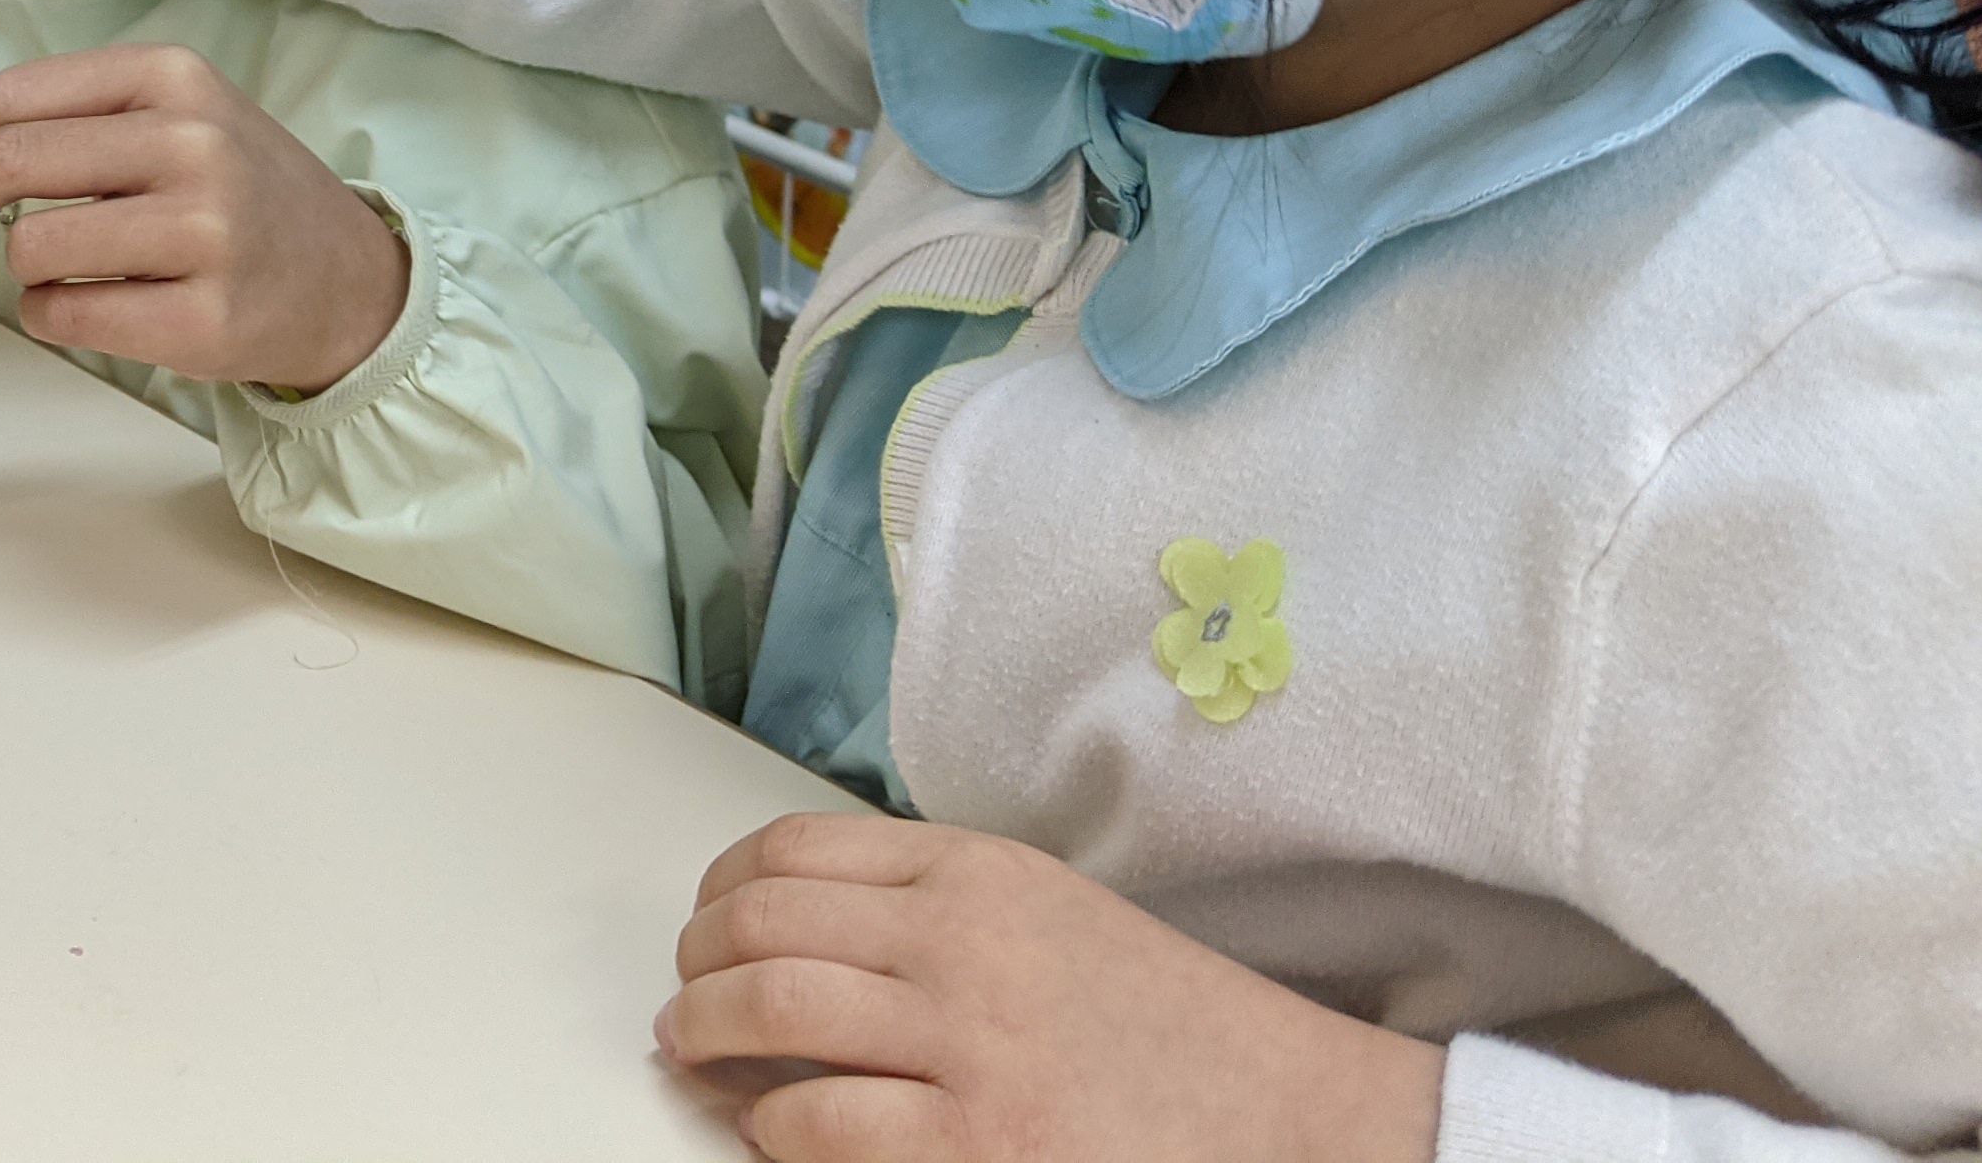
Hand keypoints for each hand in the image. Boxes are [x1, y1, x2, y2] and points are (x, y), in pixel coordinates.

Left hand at [0, 45, 410, 393]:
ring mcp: (205, 233)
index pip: (14, 98)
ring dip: (27, 269)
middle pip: (13, 163)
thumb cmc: (234, 193)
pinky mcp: (203, 321)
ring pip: (32, 248)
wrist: (349, 281)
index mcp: (175, 77)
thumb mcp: (162, 123)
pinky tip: (95, 307)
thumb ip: (45, 129)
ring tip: (74, 270)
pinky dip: (52, 317)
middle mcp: (194, 143)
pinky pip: (65, 318)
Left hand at [659, 815, 1442, 1162]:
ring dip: (705, 1035)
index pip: (792, 848)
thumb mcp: (1052, 920)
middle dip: (697, 964)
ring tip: (697, 1056)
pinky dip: (769, 1126)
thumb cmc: (1177, 1036)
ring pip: (768, 1011)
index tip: (706, 923)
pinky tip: (770, 1130)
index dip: (721, 889)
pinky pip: (814, 1124)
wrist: (1296, 1124)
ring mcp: (965, 1048)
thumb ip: (937, 905)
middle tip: (684, 998)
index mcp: (978, 873)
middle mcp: (961, 943)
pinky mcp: (974, 1149)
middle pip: (760, 923)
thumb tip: (798, 928)